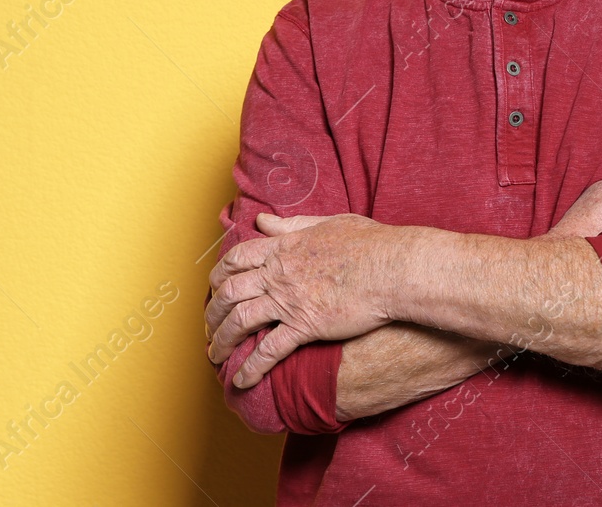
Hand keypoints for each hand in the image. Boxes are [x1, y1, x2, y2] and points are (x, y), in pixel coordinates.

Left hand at [206, 212, 399, 387]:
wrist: (392, 267)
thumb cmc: (369, 243)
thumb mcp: (327, 223)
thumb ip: (292, 224)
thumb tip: (263, 220)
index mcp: (283, 248)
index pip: (236, 258)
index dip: (219, 275)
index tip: (215, 287)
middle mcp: (279, 273)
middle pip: (229, 291)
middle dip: (212, 312)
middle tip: (209, 326)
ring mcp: (289, 300)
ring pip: (239, 321)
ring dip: (222, 341)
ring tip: (215, 356)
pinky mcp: (305, 325)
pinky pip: (269, 350)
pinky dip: (251, 368)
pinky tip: (242, 381)